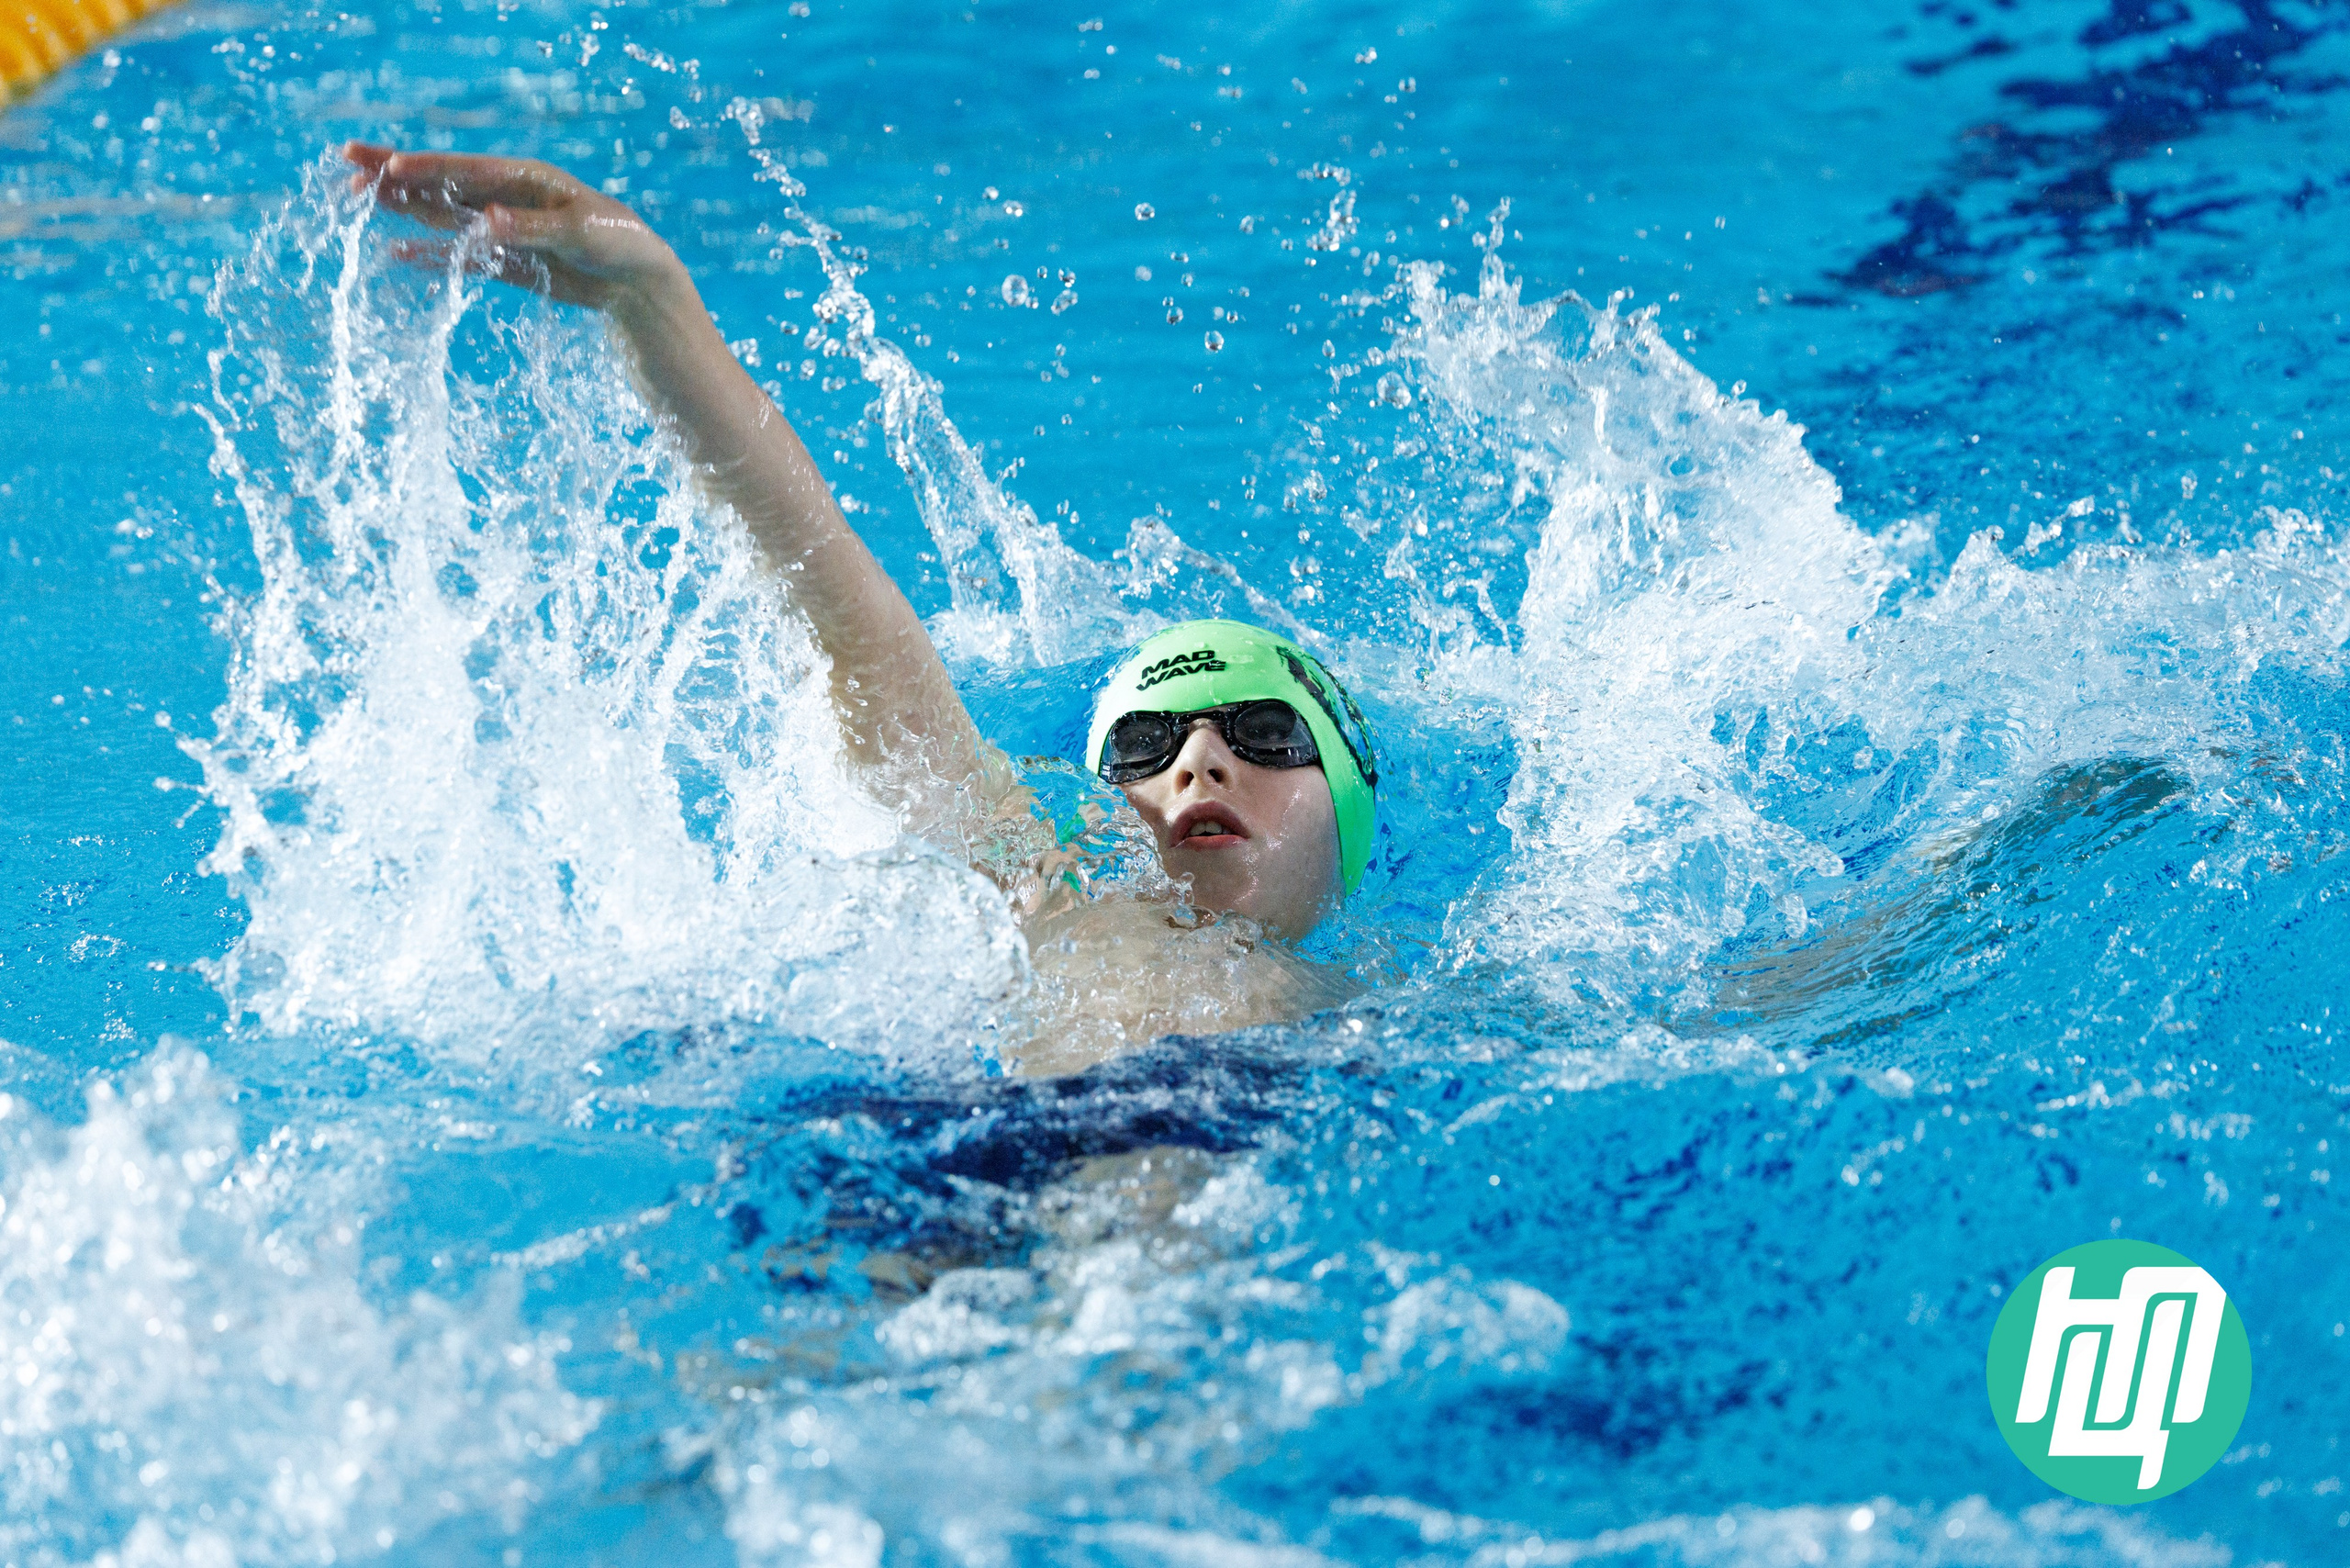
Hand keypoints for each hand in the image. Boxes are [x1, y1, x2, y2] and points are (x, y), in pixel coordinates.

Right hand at [342, 141, 684, 311]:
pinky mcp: (506, 261)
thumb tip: (487, 221)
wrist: (637, 279)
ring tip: (359, 197)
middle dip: (395, 175)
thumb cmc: (617, 242)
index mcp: (524, 178)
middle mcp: (505, 198)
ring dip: (403, 207)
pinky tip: (397, 253)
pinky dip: (431, 256)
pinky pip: (461, 257)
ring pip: (442, 215)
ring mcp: (502, 229)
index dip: (426, 169)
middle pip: (440, 184)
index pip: (464, 170)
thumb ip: (532, 228)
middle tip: (345, 164)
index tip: (389, 168)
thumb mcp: (579, 232)